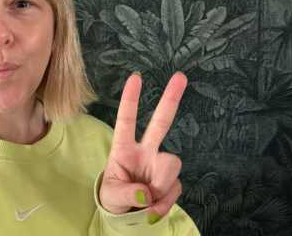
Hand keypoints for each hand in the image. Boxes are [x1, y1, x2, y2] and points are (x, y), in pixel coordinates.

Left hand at [100, 72, 187, 223]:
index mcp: (123, 148)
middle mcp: (145, 151)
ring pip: (171, 164)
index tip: (136, 77)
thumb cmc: (114, 196)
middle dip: (171, 100)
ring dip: (160, 186)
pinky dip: (164, 203)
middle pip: (161, 122)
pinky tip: (153, 208)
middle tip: (180, 76)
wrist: (127, 215)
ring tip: (145, 202)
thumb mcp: (111, 195)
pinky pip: (175, 188)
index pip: (127, 120)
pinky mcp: (172, 181)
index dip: (130, 100)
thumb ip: (127, 193)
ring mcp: (160, 164)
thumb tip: (146, 194)